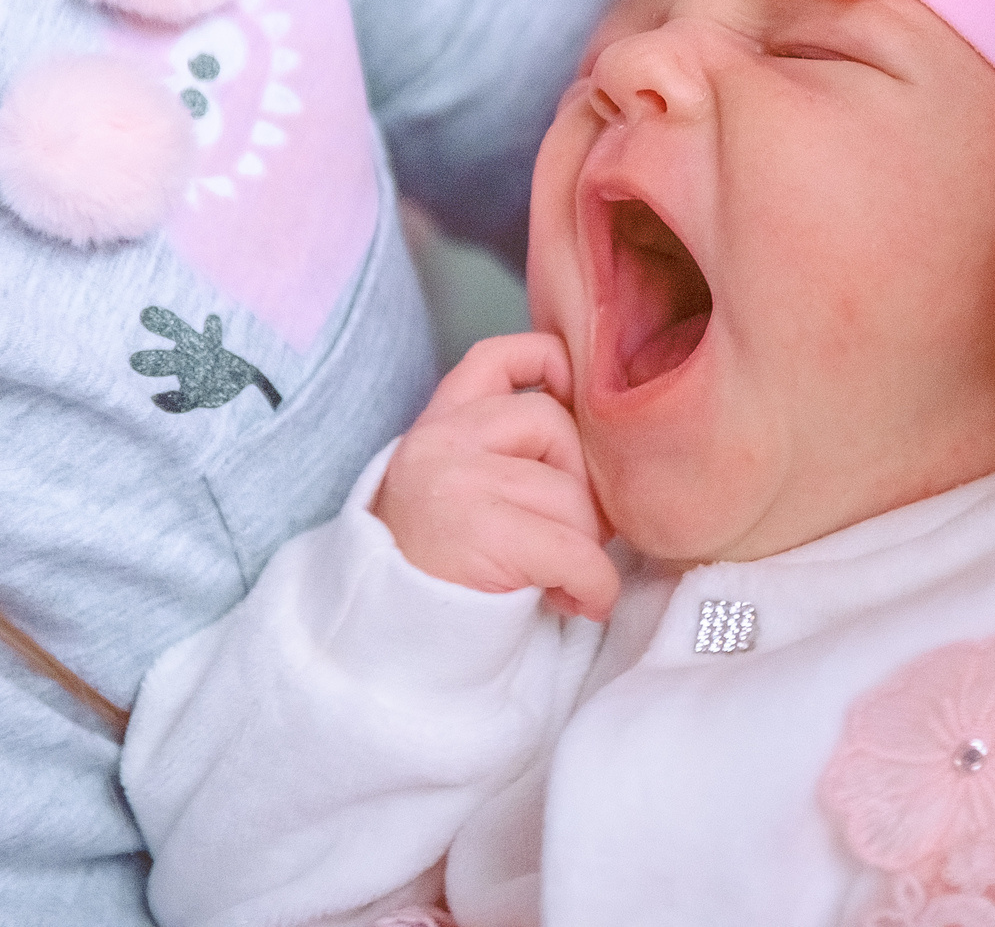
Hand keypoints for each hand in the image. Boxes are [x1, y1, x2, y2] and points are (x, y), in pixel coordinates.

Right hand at [373, 333, 620, 618]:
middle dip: (581, 484)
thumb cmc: (445, 563)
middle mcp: (442, 440)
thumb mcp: (461, 485)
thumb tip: (603, 444)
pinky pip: (575, 550)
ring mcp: (457, 481)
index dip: (551, 362)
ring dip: (585, 544)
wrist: (391, 638)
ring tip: (565, 577)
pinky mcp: (482, 533)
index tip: (575, 403)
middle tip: (573, 532)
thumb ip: (509, 449)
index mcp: (440, 423)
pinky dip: (595, 583)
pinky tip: (583, 601)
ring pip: (570, 493)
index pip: (498, 355)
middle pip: (555, 425)